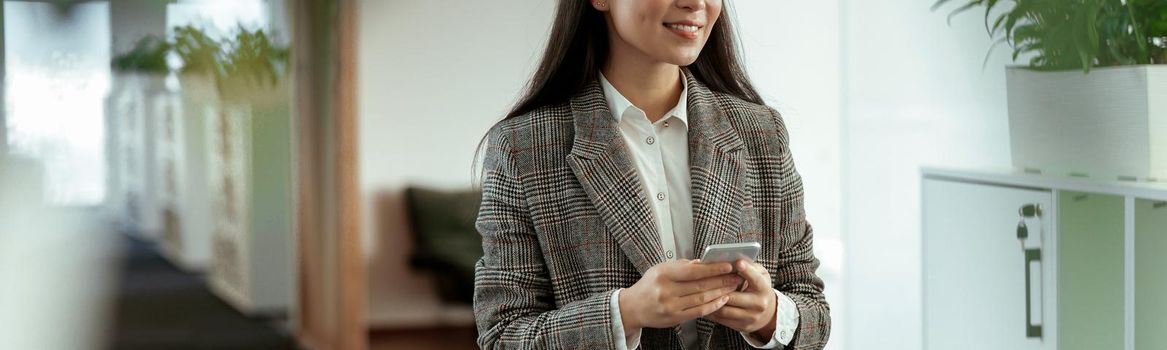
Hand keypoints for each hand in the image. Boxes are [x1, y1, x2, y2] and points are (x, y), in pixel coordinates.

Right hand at [619, 259, 741, 330]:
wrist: (632, 307)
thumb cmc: (648, 286)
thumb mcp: (660, 269)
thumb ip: (681, 265)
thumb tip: (703, 263)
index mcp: (663, 274)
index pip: (693, 271)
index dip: (713, 268)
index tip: (728, 265)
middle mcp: (666, 290)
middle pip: (700, 285)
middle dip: (722, 280)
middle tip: (736, 276)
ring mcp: (670, 306)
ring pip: (702, 298)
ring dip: (721, 292)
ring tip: (733, 286)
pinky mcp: (674, 318)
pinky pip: (698, 312)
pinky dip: (713, 306)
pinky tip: (723, 300)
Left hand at [708, 260, 777, 338]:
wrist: (767, 314)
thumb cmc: (758, 289)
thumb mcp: (760, 275)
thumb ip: (750, 267)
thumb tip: (735, 259)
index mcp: (764, 289)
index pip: (755, 279)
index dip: (747, 270)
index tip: (738, 262)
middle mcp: (759, 304)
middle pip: (733, 296)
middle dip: (718, 288)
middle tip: (704, 279)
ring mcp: (750, 317)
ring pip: (724, 309)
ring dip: (710, 301)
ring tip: (700, 292)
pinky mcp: (742, 326)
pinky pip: (722, 319)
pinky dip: (711, 310)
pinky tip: (703, 303)